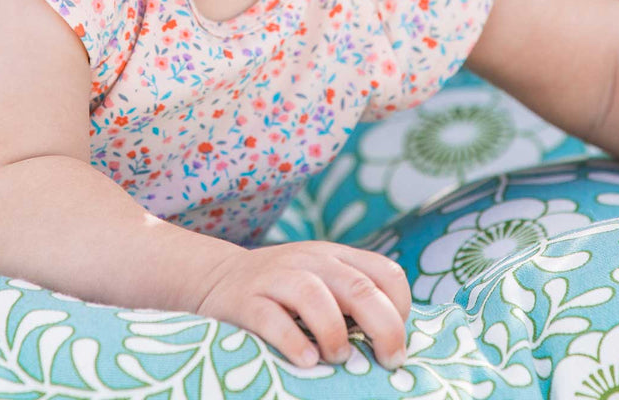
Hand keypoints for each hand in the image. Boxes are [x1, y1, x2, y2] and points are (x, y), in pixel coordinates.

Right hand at [193, 240, 411, 369]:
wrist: (218, 277)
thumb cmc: (284, 292)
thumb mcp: (323, 282)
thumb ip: (353, 299)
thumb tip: (396, 340)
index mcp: (336, 257)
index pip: (385, 272)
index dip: (400, 306)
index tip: (397, 341)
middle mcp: (311, 261)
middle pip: (357, 286)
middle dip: (383, 325)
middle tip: (389, 360)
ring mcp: (277, 277)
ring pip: (314, 295)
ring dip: (334, 331)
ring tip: (339, 358)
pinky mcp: (246, 300)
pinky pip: (271, 317)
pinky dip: (292, 340)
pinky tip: (306, 361)